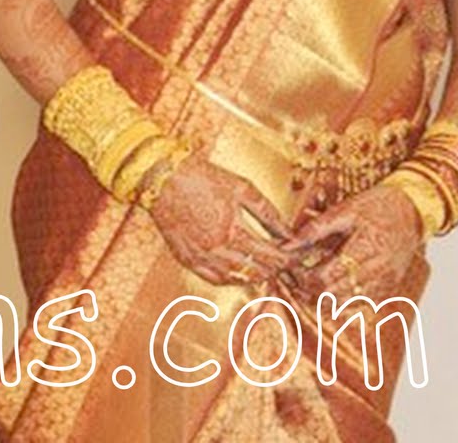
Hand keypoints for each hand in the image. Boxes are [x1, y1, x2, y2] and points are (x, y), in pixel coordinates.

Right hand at [148, 155, 290, 285]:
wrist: (162, 178)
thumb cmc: (200, 177)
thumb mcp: (240, 187)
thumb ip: (267, 212)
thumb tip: (288, 232)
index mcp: (232, 229)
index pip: (271, 255)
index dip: (287, 259)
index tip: (296, 257)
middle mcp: (217, 248)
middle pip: (257, 269)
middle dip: (276, 268)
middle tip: (285, 263)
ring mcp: (200, 256)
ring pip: (237, 278)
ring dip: (256, 275)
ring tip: (266, 268)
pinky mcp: (186, 258)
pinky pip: (214, 279)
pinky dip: (231, 279)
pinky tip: (239, 272)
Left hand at [280, 183, 423, 305]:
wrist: (413, 210)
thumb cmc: (378, 206)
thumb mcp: (344, 210)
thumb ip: (315, 230)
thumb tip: (287, 245)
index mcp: (363, 249)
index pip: (325, 278)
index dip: (303, 278)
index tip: (290, 269)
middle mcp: (376, 271)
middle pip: (334, 295)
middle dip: (309, 290)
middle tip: (295, 278)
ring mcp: (384, 281)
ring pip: (347, 304)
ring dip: (324, 298)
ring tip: (309, 283)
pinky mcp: (389, 286)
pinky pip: (362, 302)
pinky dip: (343, 300)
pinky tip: (332, 288)